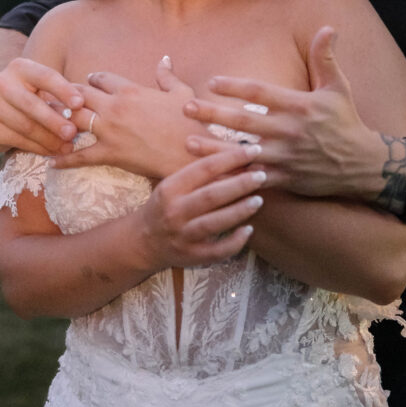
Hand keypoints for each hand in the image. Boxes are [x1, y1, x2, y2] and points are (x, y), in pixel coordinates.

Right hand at [0, 57, 83, 154]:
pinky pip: (16, 140)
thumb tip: (85, 115)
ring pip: (25, 126)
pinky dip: (38, 148)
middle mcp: (0, 82)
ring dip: (49, 139)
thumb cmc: (31, 96)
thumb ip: (61, 98)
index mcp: (20, 67)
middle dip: (54, 120)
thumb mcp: (44, 89)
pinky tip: (52, 152)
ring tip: (67, 147)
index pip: (45, 76)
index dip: (63, 90)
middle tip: (73, 133)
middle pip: (31, 104)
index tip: (80, 104)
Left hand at [52, 57, 197, 175]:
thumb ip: (167, 75)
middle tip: (56, 98)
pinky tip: (50, 161)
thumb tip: (164, 59)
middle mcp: (114, 107)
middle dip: (67, 96)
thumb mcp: (181, 93)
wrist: (192, 152)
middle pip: (79, 95)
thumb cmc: (190, 122)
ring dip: (59, 120)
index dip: (92, 79)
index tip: (87, 82)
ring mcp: (109, 130)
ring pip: (74, 120)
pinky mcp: (109, 153)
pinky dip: (63, 159)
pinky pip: (80, 156)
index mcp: (130, 90)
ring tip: (45, 122)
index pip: (101, 78)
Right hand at [140, 143, 265, 269]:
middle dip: (239, 184)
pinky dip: (235, 242)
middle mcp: (174, 211)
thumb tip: (236, 152)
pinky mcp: (191, 256)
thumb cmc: (165, 205)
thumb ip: (199, 172)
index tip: (253, 150)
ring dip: (239, 211)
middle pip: (211, 195)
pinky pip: (217, 251)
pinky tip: (249, 230)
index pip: (204, 169)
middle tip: (261, 175)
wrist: (144, 242)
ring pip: (215, 222)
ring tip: (259, 200)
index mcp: (170, 188)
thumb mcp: (173, 185)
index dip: (230, 158)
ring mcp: (182, 235)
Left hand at [183, 27, 378, 197]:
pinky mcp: (286, 179)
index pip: (261, 93)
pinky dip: (233, 175)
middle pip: (245, 122)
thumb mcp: (339, 87)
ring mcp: (287, 157)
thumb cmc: (346, 122)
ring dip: (215, 147)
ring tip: (189, 140)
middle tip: (187, 107)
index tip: (212, 82)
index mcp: (300, 106)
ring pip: (243, 152)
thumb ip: (326, 58)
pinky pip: (255, 177)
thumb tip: (328, 27)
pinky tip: (211, 173)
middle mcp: (290, 131)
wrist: (362, 165)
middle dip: (214, 114)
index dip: (235, 87)